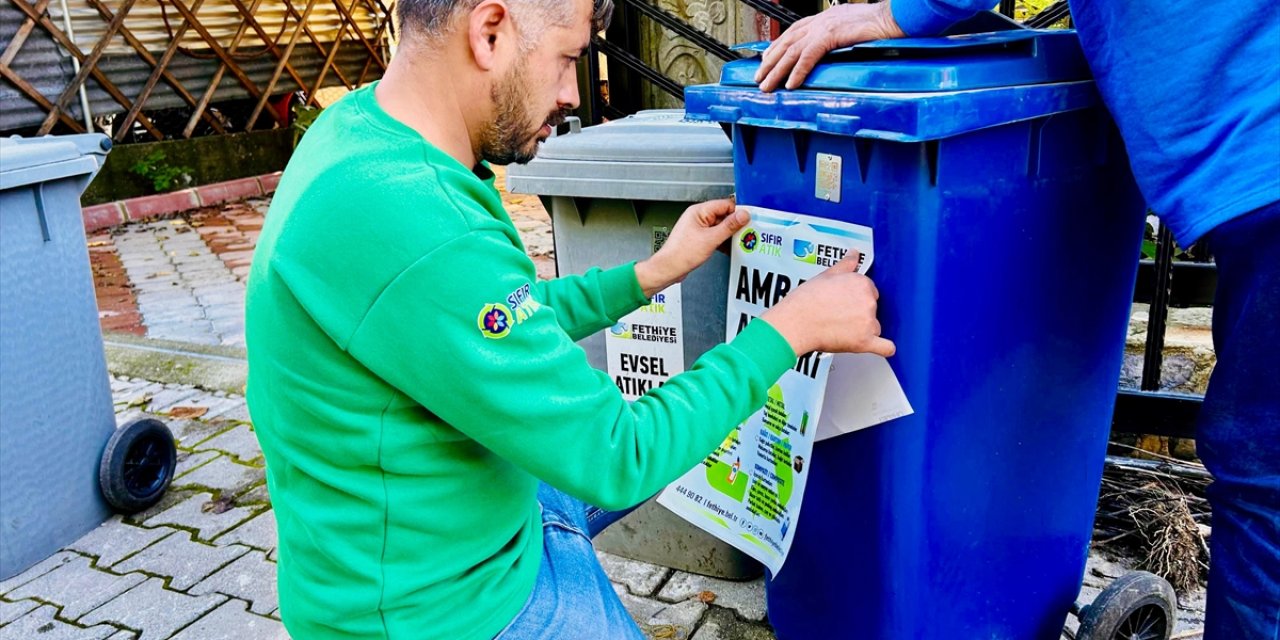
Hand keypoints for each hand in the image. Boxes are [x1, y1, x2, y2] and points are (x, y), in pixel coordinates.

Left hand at [635, 198, 749, 296]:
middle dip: (735, 225)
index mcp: (698, 211)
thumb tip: (743, 215)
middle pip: (724, 215)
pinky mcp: (699, 238)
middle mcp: (698, 217)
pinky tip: (728, 248)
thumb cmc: (681, 254)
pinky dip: (723, 241)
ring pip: (721, 227)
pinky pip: (716, 236)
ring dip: (729, 235)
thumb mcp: (711, 239)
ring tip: (738, 242)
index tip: (748, 219)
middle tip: (745, 232)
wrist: (669, 268)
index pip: (725, 204)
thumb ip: (729, 226)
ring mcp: (699, 228)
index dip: (738, 212)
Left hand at [755, 1, 904, 92]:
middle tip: (759, 78)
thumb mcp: (852, 31)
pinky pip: (809, 56)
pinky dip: (798, 71)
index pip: (792, 33)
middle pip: (786, 42)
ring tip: (766, 86)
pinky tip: (790, 84)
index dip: (777, 47)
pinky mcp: (831, 35)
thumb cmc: (881, 25)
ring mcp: (825, 26)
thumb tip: (832, 55)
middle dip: (770, 62)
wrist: (895, 18)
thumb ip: (838, 40)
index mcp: (824, 17)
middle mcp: (820, 20)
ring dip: (777, 70)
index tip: (766, 60)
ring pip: (792, 51)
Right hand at [761, 250, 894, 356]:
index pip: (869, 290)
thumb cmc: (805, 301)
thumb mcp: (826, 275)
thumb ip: (845, 264)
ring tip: (842, 330)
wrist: (795, 323)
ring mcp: (868, 322)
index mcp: (861, 283)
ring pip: (875, 326)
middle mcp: (868, 301)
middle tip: (839, 315)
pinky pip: (885, 347)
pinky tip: (879, 346)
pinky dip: (884, 348)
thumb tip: (854, 254)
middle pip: (872, 308)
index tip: (845, 302)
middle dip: (859, 312)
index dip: (855, 297)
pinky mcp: (865, 341)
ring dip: (864, 329)